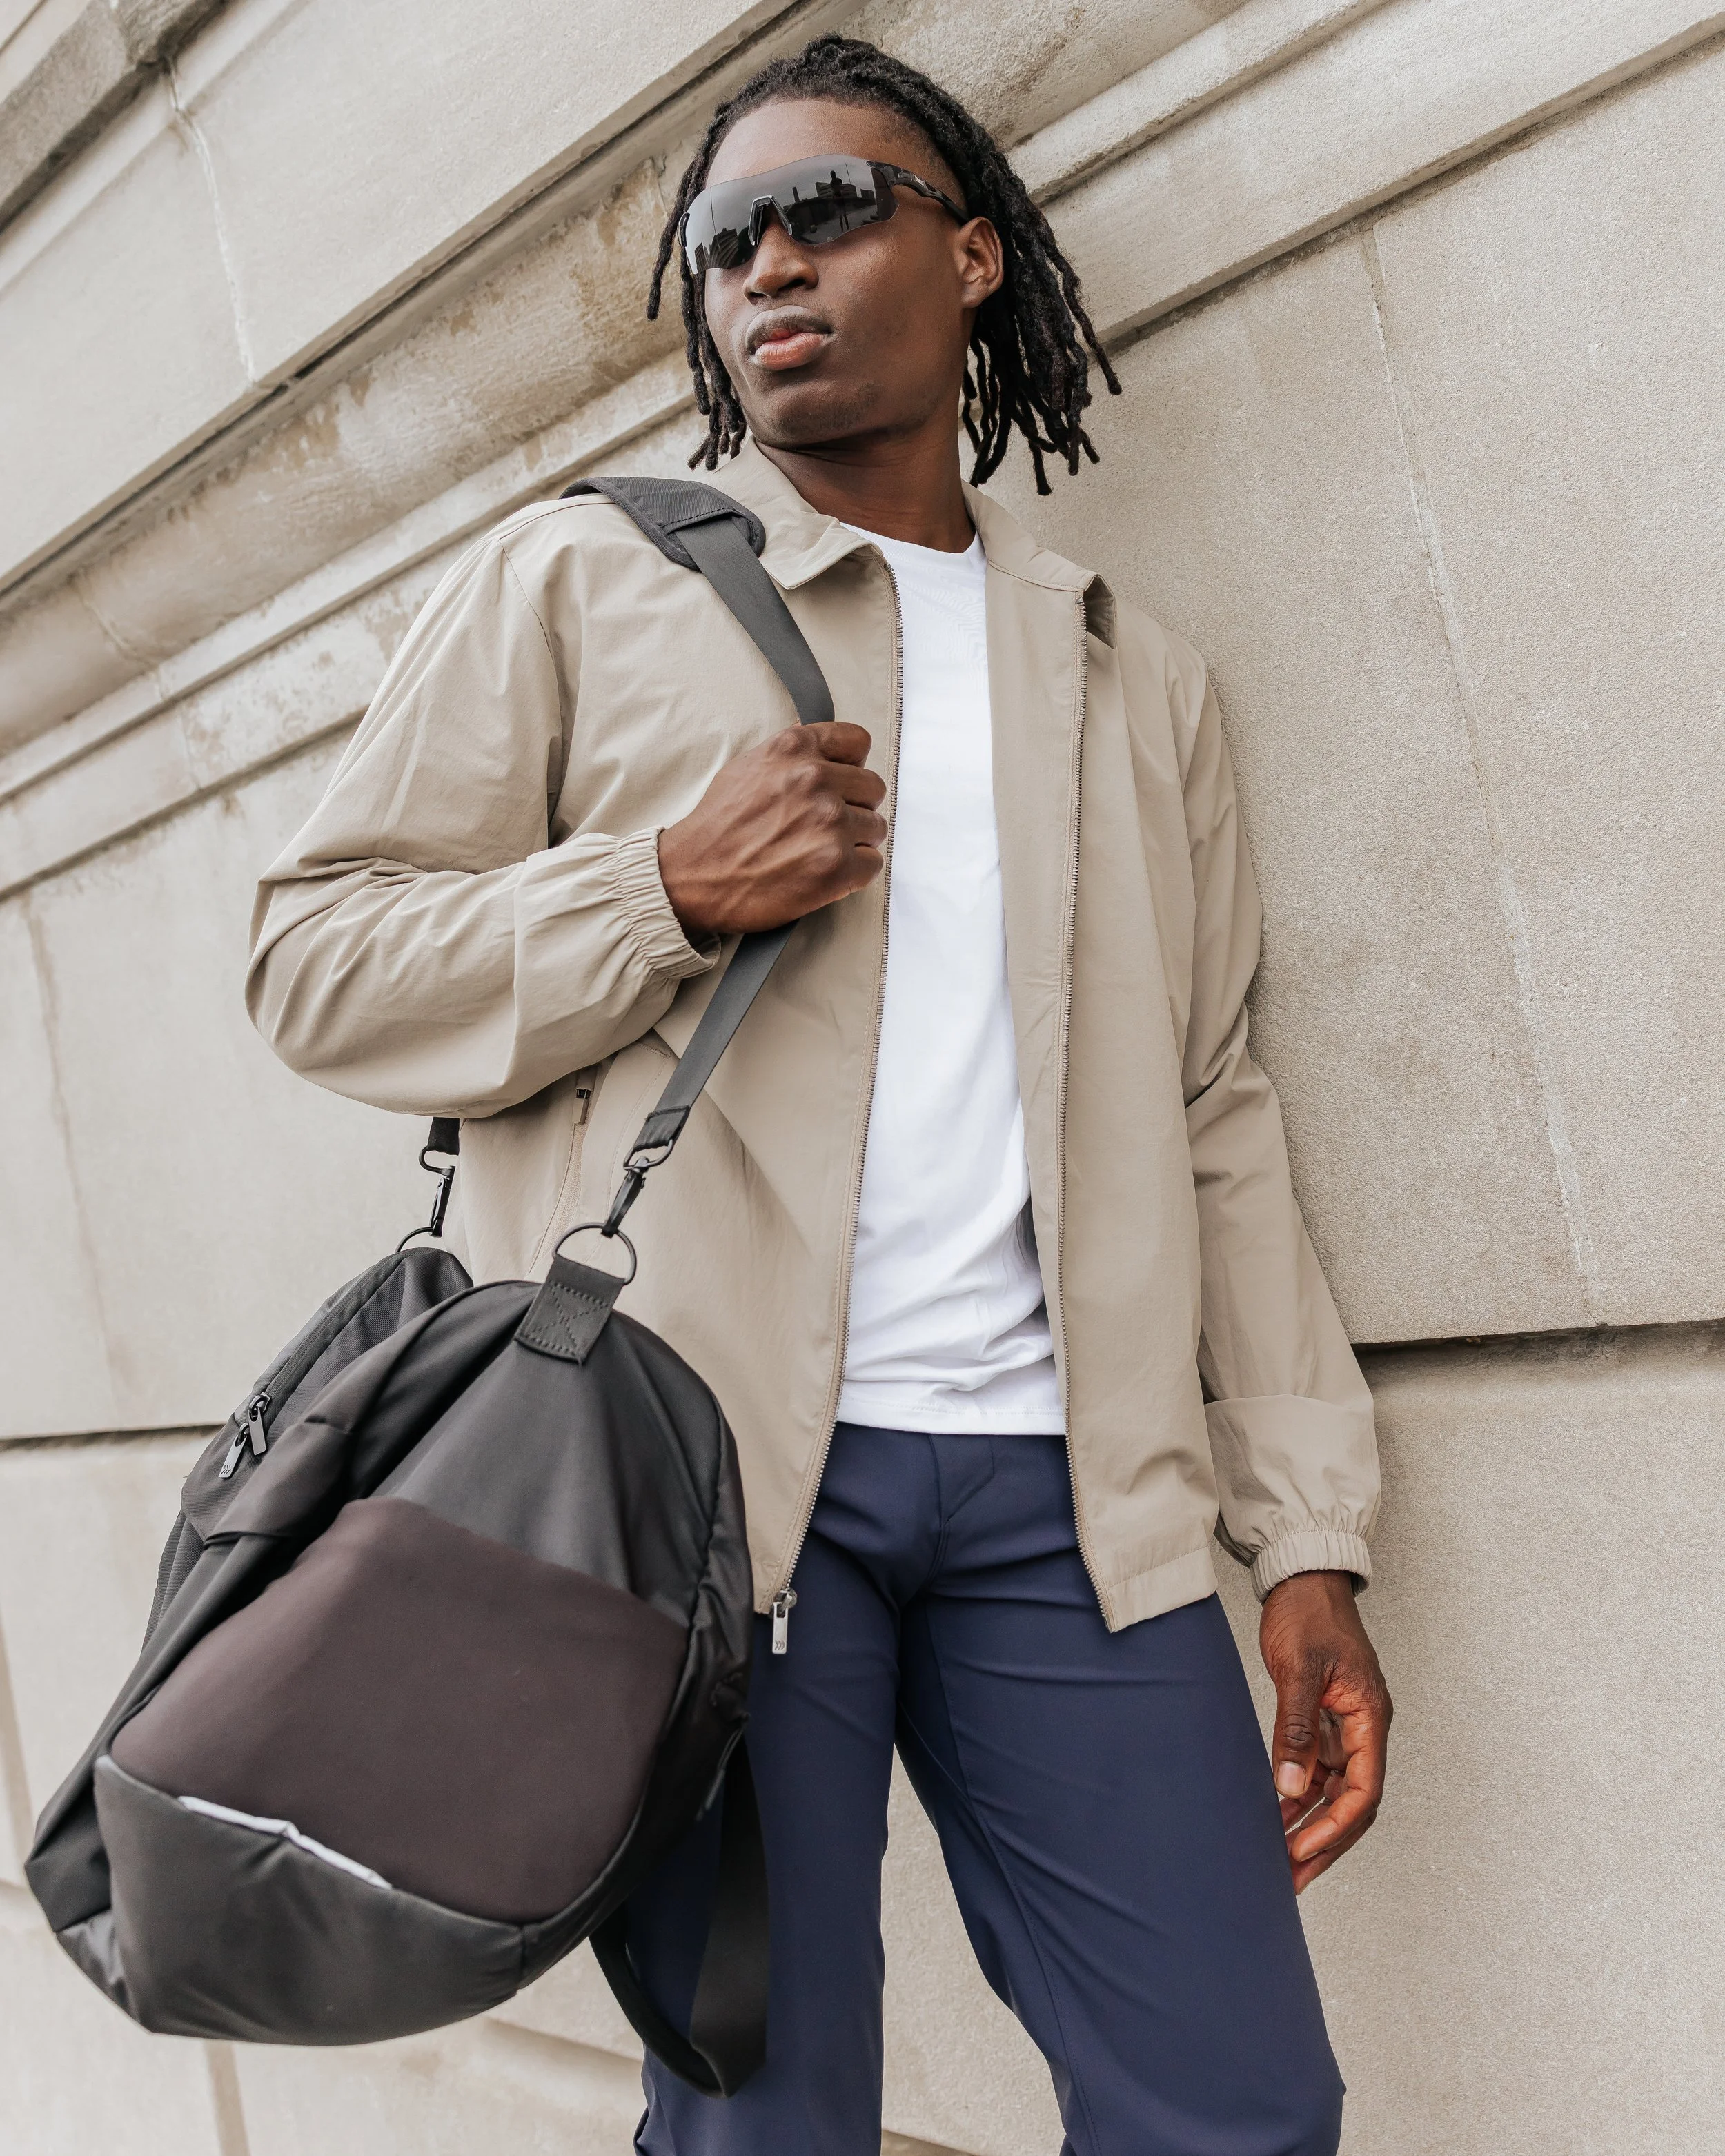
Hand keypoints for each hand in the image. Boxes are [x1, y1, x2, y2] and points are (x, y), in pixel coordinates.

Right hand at [657, 722, 886, 936]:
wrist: (690, 876)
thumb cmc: (716, 828)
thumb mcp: (746, 767)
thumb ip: (789, 756)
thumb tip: (818, 744)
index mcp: (794, 750)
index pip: (857, 742)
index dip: (852, 768)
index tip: (842, 785)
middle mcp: (815, 780)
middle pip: (873, 788)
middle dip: (855, 808)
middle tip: (827, 828)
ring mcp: (829, 823)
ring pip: (875, 827)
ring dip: (854, 843)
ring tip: (819, 853)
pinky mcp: (835, 866)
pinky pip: (872, 864)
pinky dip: (854, 873)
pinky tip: (825, 874)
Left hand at [1260, 1569, 1390, 1891]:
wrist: (1303, 1579)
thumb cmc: (1309, 1614)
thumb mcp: (1300, 1670)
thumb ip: (1296, 1727)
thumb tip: (1288, 1786)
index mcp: (1371, 1718)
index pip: (1363, 1790)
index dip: (1336, 1828)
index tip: (1304, 1853)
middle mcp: (1364, 1728)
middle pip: (1352, 1802)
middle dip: (1325, 1842)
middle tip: (1292, 1878)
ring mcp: (1344, 1726)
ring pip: (1332, 1791)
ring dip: (1308, 1824)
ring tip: (1277, 1859)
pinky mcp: (1323, 1720)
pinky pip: (1315, 1771)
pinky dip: (1296, 1796)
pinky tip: (1273, 1816)